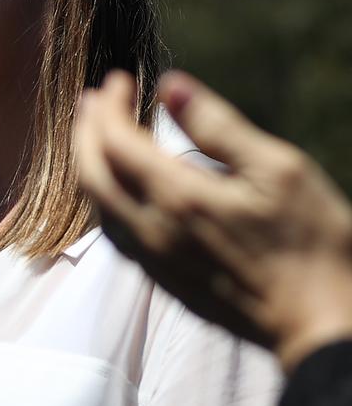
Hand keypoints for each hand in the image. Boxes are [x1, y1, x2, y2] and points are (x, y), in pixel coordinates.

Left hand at [75, 70, 351, 372]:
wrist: (319, 326)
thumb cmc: (311, 244)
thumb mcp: (278, 170)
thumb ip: (218, 126)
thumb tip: (170, 85)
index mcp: (178, 198)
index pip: (115, 142)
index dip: (109, 106)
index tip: (119, 79)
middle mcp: (152, 232)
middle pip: (91, 175)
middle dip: (86, 132)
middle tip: (95, 101)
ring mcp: (155, 262)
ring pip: (99, 209)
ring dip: (90, 166)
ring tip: (99, 136)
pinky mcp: (165, 283)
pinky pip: (116, 235)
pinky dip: (107, 200)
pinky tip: (122, 189)